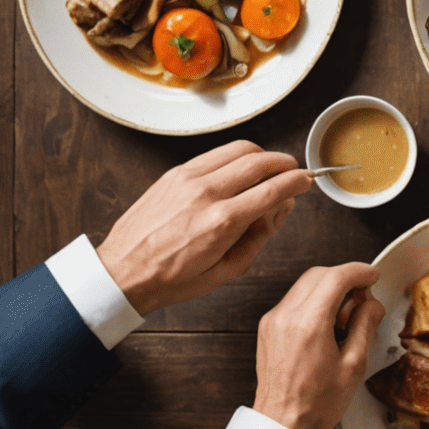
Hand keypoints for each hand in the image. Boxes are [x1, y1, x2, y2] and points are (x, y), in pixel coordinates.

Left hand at [97, 140, 310, 316]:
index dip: (298, 182)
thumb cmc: (170, 279)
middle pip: (261, 161)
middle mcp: (207, 194)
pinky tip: (238, 170)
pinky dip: (235, 156)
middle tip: (293, 171)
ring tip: (269, 168)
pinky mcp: (175, 173)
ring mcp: (189, 179)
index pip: (274, 189)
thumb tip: (280, 209)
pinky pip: (215, 154)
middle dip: (285, 163)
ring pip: (240, 149)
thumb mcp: (225, 272)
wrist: (122, 273)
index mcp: (222, 223)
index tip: (307, 181)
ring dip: (262, 154)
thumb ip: (259, 238)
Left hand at [253, 262, 385, 428]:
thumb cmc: (316, 405)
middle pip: (319, 275)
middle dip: (345, 278)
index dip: (360, 272)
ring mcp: (273, 322)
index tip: (373, 277)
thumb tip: (372, 304)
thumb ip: (365, 326)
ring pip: (305, 284)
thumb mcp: (353, 365)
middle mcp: (286, 317)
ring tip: (344, 316)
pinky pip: (294, 300)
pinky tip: (326, 324)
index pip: (336, 277)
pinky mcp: (267, 329)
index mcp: (309, 324)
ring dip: (329, 289)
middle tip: (362, 299)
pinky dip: (313, 301)